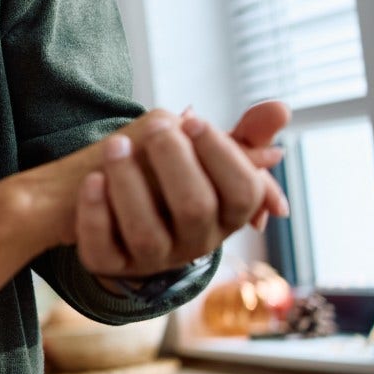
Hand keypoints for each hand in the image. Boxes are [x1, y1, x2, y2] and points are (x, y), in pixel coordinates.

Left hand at [74, 102, 291, 278]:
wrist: (116, 213)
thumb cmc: (173, 177)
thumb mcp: (208, 157)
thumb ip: (244, 136)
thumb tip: (281, 108)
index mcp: (226, 216)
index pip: (242, 193)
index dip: (220, 154)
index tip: (192, 120)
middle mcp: (195, 242)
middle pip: (195, 208)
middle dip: (174, 160)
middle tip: (156, 126)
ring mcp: (152, 259)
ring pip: (146, 232)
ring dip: (130, 182)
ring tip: (116, 144)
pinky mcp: (110, 265)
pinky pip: (103, 249)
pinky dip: (95, 213)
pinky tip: (93, 178)